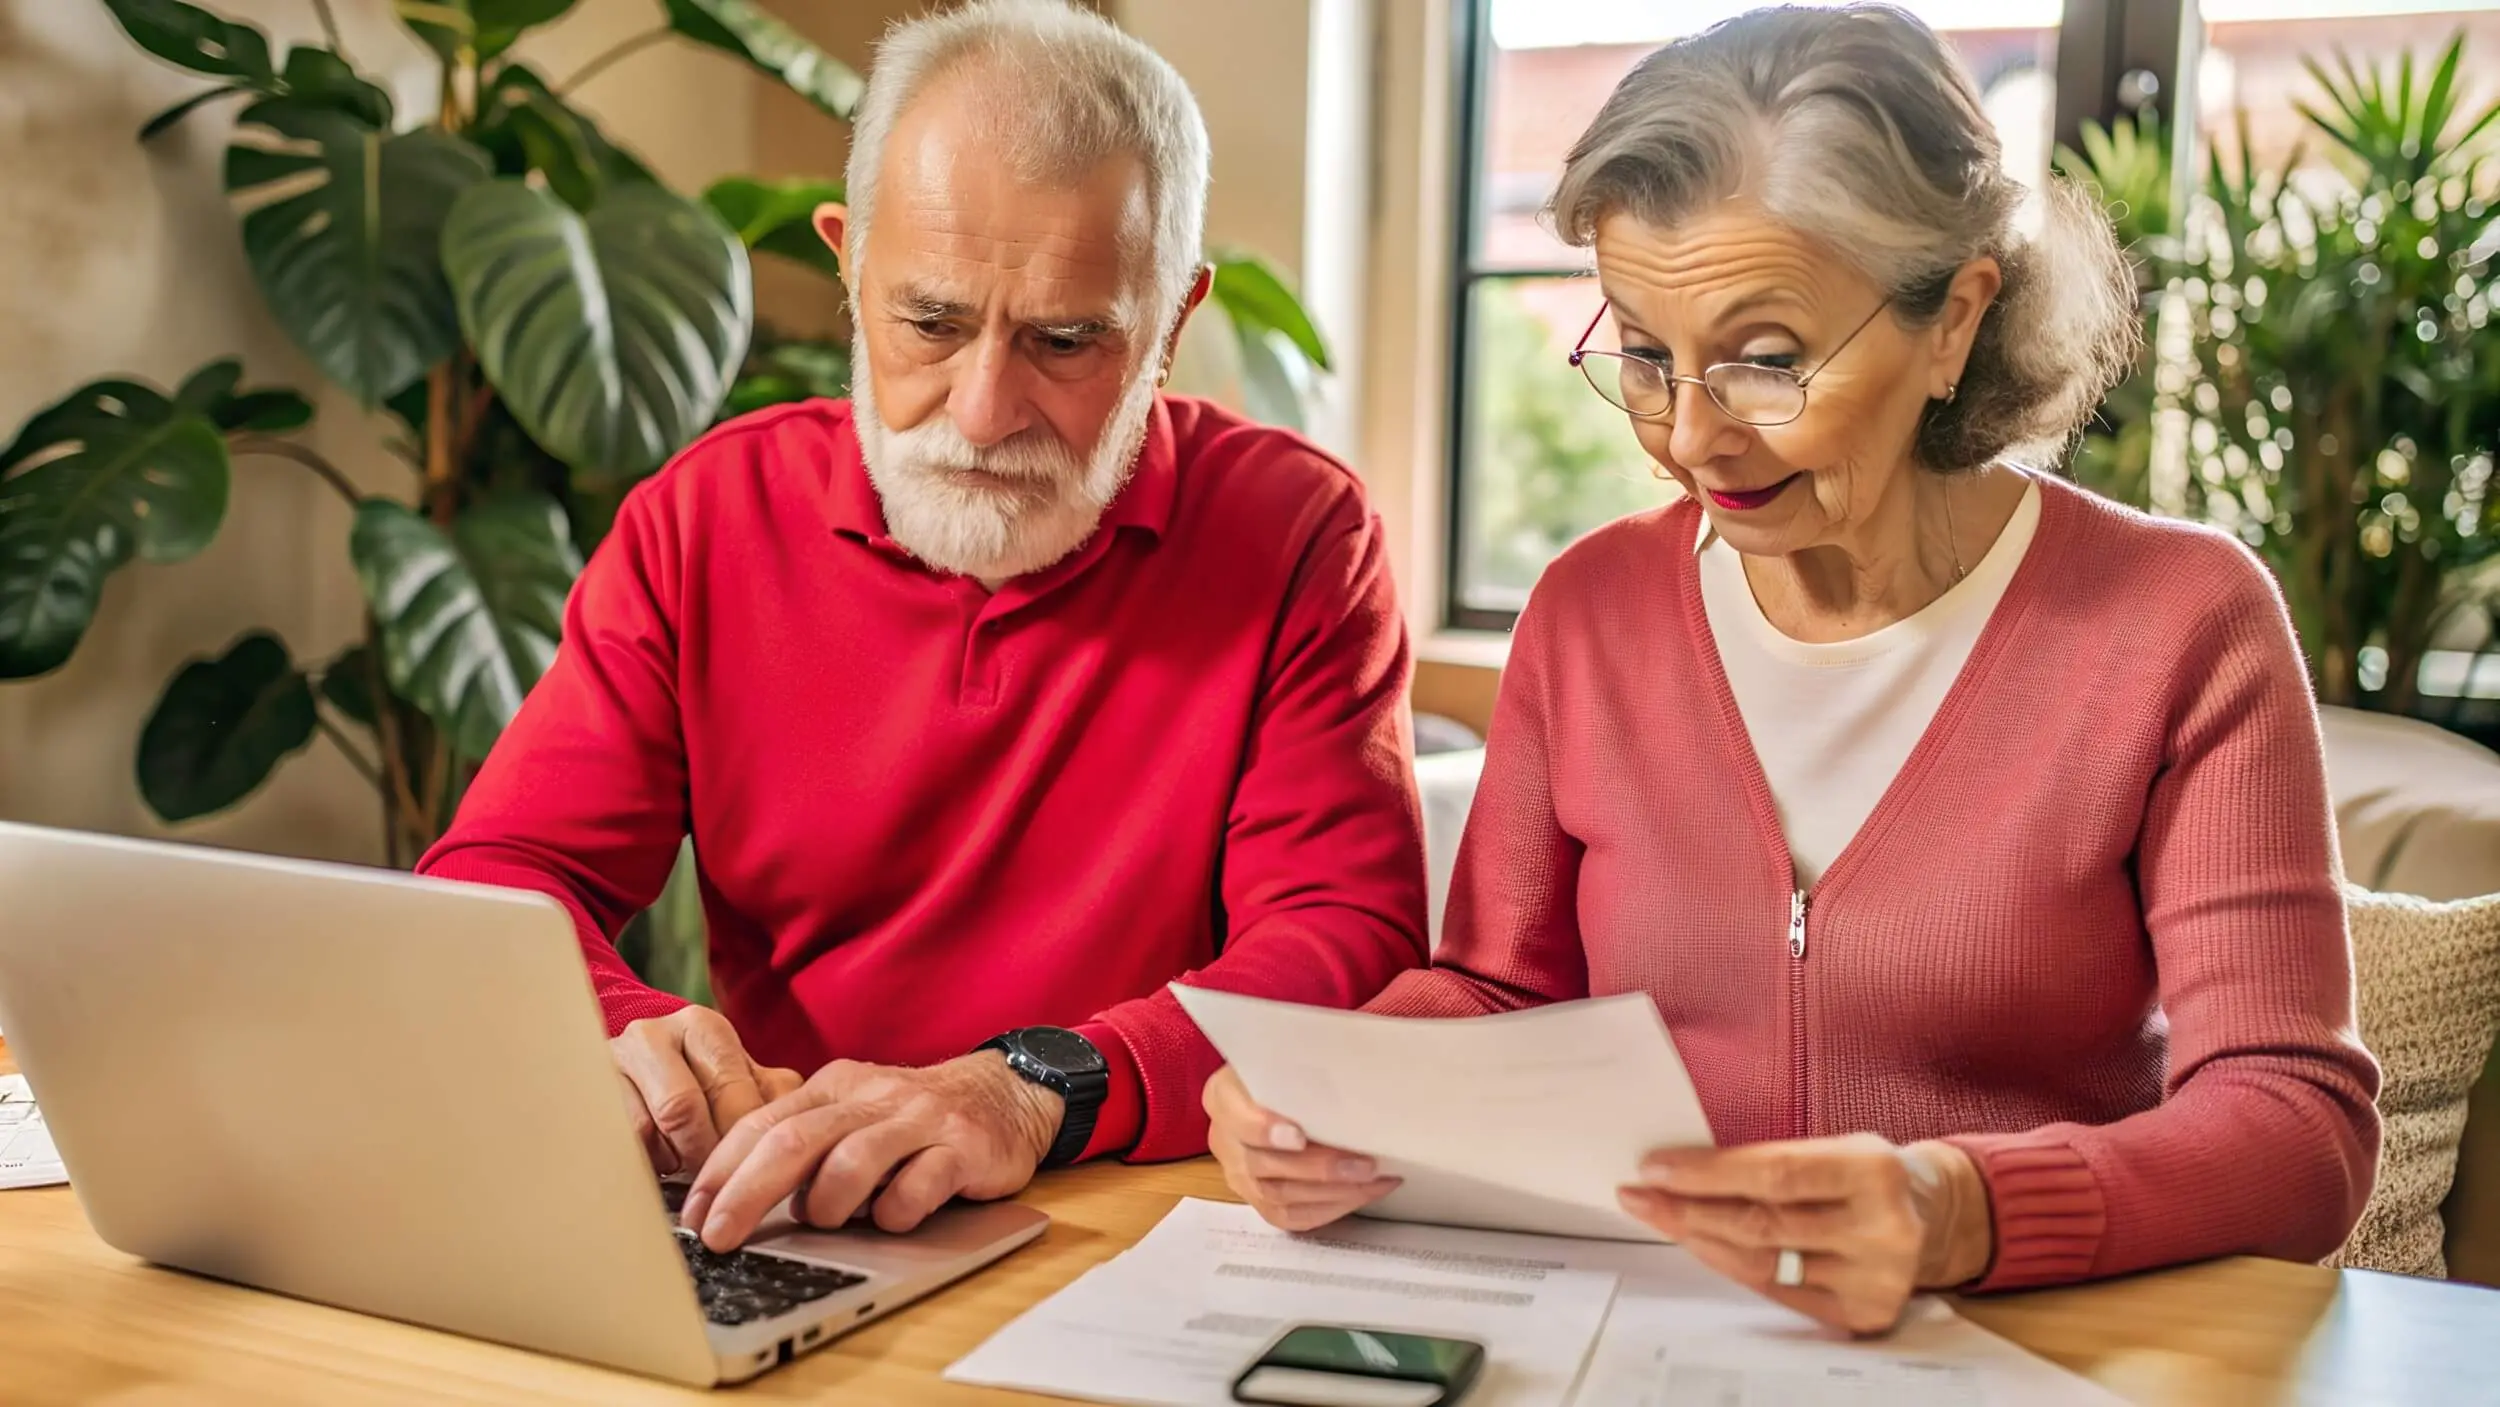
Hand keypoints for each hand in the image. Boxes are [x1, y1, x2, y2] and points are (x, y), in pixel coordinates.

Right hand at [611, 1007, 802, 1176]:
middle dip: (705, 1156)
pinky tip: (659, 1168)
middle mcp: (654, 1034)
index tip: (756, 1170)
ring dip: (671, 1161)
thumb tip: (801, 1127)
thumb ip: (770, 1095)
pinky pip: (614, 1142)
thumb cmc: (700, 1079)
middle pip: (682, 1110)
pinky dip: (642, 1163)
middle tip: (722, 1188)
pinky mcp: (584, 1094)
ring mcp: (611, 1062)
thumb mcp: (738, 1079)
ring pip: (645, 1128)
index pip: (730, 1089)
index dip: (744, 1138)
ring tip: (690, 1176)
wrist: (634, 1066)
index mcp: (703, 1028)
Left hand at [678, 1052, 1062, 1250]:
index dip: (720, 1172)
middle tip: (720, 1238)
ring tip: (826, 1223)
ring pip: (852, 1160)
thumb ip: (805, 1146)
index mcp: (834, 1087)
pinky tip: (893, 1219)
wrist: (1008, 1093)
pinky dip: (895, 1212)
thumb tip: (733, 1201)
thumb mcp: (854, 1116)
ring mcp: (918, 1121)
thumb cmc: (915, 1119)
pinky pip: (918, 1186)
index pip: (762, 1124)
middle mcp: (871, 1098)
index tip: (693, 1218)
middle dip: (746, 1194)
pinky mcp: (962, 1148)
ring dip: (827, 1204)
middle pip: (795, 1142)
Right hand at [1205, 1065, 1400, 1230]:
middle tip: (1364, 1164)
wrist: (1279, 1089)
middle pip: (1263, 1163)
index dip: (1266, 1130)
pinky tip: (1363, 1194)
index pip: (1237, 1118)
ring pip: (1279, 1196)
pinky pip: (1290, 1217)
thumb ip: (1305, 1063)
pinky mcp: (1258, 1200)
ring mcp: (1239, 1175)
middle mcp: (1224, 1140)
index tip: (1299, 1136)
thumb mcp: (1289, 1054)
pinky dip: (1329, 1209)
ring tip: (1373, 1179)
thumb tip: (1352, 1066)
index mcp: (1223, 1096)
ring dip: (1332, 1192)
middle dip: (1319, 1168)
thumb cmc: (1290, 1068)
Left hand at [1617, 1135, 1992, 1335]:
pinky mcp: (1864, 1313)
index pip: (1774, 1173)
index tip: (1655, 1169)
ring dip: (1702, 1239)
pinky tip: (1705, 1247)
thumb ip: (1772, 1161)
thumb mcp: (1834, 1147)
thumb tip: (1682, 1171)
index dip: (1708, 1173)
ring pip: (1763, 1263)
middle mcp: (1882, 1228)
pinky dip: (1734, 1268)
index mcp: (1874, 1169)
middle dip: (1688, 1209)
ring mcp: (1875, 1278)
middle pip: (1761, 1223)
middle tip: (1640, 1196)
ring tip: (1664, 1218)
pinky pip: (1778, 1293)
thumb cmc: (1863, 1174)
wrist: (1931, 1217)